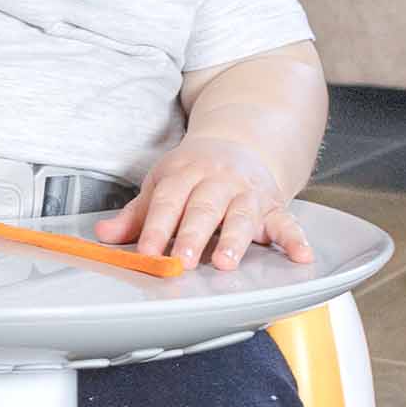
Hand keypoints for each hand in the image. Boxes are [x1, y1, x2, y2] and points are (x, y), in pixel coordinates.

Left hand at [93, 135, 314, 270]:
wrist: (238, 144)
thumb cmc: (193, 172)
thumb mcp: (162, 184)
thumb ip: (136, 215)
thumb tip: (103, 237)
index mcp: (184, 174)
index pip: (167, 202)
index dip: (156, 228)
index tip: (147, 252)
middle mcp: (217, 182)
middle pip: (203, 209)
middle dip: (193, 235)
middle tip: (184, 260)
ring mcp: (246, 194)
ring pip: (240, 216)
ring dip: (235, 240)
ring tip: (226, 262)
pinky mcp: (272, 206)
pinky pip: (287, 222)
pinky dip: (296, 239)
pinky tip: (302, 256)